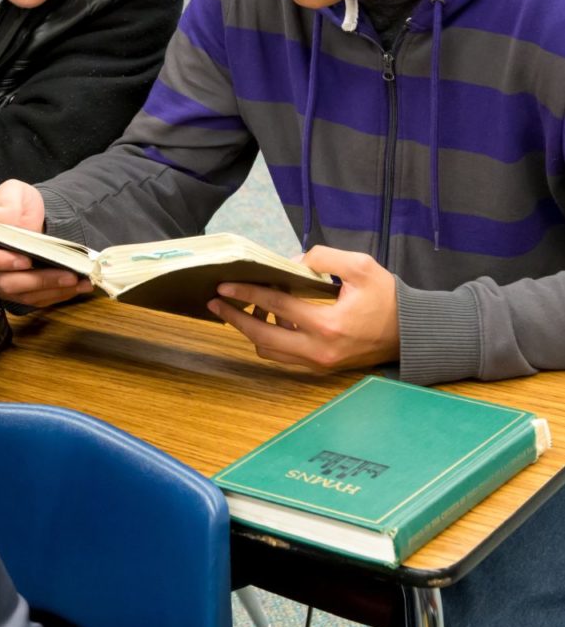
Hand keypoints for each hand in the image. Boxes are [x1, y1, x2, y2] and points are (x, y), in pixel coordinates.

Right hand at [0, 180, 91, 307]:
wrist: (28, 217)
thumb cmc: (16, 204)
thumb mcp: (12, 192)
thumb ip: (9, 202)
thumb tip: (3, 218)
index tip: (25, 260)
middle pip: (6, 283)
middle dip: (39, 280)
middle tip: (68, 274)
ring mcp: (0, 282)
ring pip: (25, 295)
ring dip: (54, 290)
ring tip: (80, 281)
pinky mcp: (19, 292)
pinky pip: (37, 299)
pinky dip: (59, 294)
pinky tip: (79, 286)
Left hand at [207, 246, 399, 373]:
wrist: (411, 332)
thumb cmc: (387, 298)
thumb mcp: (360, 266)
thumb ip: (323, 258)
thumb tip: (292, 261)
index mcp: (328, 325)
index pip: (276, 306)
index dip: (246, 294)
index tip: (224, 286)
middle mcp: (319, 350)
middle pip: (262, 337)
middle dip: (235, 318)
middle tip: (215, 302)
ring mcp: (319, 363)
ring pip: (269, 352)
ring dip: (251, 331)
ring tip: (239, 309)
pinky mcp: (321, 367)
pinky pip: (284, 357)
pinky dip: (270, 339)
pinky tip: (267, 319)